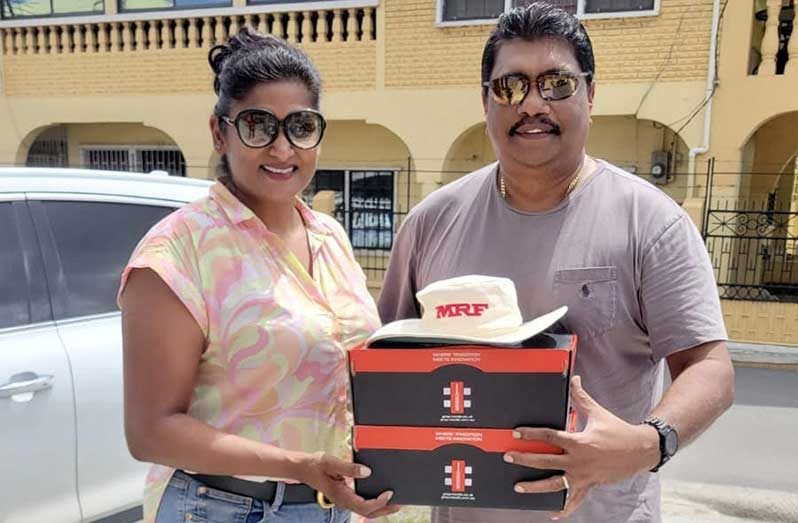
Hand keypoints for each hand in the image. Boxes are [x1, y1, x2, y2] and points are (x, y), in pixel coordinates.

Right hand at [297, 452, 401, 518]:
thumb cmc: (316, 464)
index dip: (379, 502)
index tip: (389, 493)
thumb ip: (349, 468)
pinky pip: (361, 504)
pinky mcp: (344, 496)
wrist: (303, 467)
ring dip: (380, 508)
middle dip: (384, 510)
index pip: (364, 506)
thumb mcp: (331, 462)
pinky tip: (379, 497)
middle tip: (400, 504)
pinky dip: (372, 503)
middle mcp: (343, 502)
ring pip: (364, 511)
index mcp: (341, 496)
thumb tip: (367, 472)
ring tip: (394, 502)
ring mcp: (343, 500)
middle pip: (367, 513)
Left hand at [503, 376, 659, 518]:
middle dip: (524, 459)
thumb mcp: (597, 412)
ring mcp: (583, 476)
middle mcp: (578, 461)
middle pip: (545, 461)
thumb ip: (581, 397)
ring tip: (518, 487)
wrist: (639, 451)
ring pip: (555, 484)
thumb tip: (573, 377)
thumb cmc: (617, 430)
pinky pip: (574, 500)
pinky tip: (552, 513)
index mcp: (579, 441)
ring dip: (535, 486)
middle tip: (508, 457)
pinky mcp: (589, 485)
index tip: (516, 433)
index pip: (549, 436)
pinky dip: (564, 509)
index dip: (531, 434)